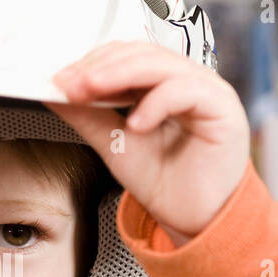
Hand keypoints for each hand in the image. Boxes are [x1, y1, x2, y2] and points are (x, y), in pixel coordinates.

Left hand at [48, 41, 250, 244]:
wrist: (195, 222)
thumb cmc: (165, 184)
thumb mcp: (114, 144)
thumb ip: (87, 116)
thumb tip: (55, 91)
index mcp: (162, 84)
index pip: (125, 56)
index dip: (91, 63)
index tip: (60, 80)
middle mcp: (186, 81)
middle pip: (141, 53)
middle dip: (100, 68)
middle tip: (70, 84)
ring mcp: (207, 90)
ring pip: (161, 64)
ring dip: (119, 75)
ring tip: (90, 91)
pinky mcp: (222, 107)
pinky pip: (186, 90)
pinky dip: (155, 103)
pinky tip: (135, 123)